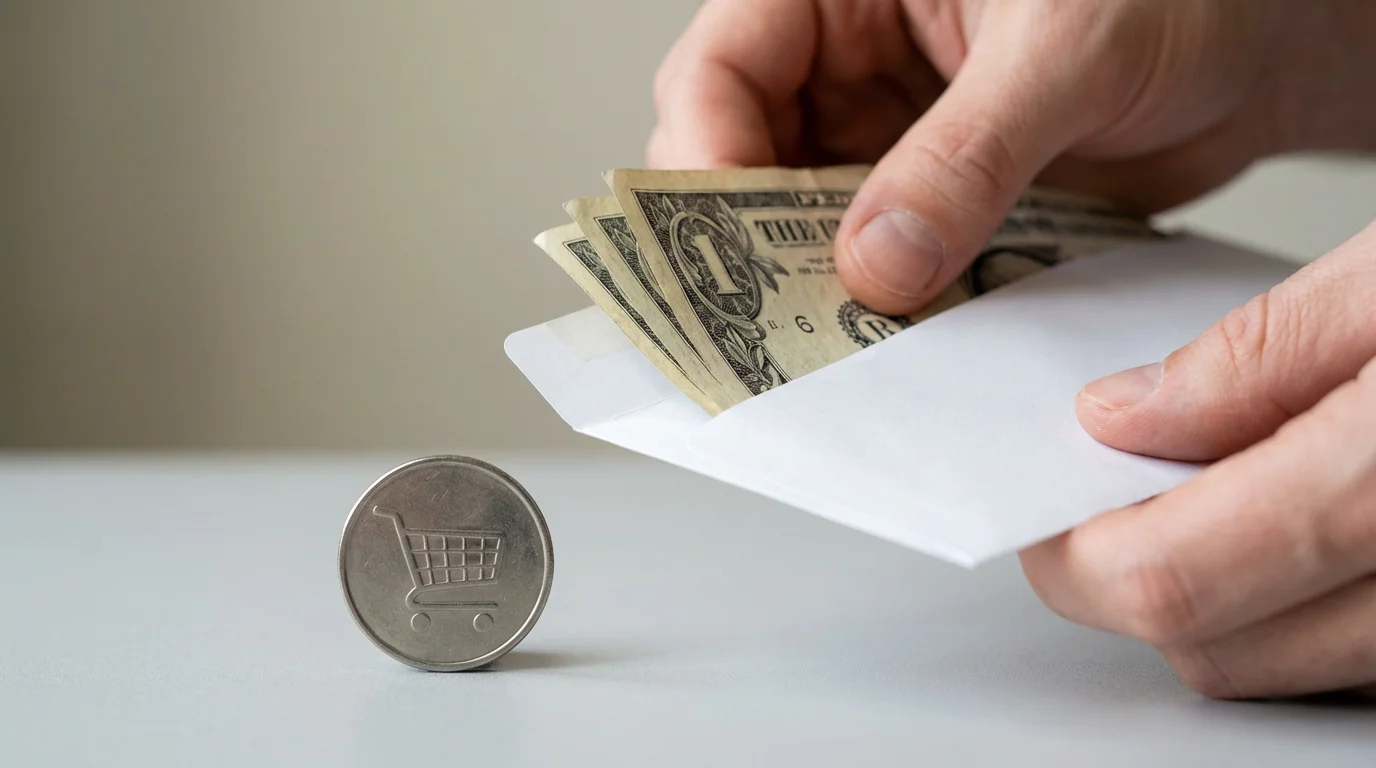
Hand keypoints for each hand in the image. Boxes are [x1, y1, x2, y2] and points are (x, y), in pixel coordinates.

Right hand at [650, 0, 1374, 314]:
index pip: (721, 71)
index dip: (704, 161)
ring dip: (824, 288)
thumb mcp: (1066, 49)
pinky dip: (892, 306)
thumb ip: (967, 155)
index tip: (720, 250)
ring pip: (809, 225)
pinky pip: (887, 261)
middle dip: (754, 246)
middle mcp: (852, 60)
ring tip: (844, 343)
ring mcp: (892, 136)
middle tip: (774, 325)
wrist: (1269, 45)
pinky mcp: (940, 199)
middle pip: (748, 161)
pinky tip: (908, 335)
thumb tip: (880, 261)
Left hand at [1020, 222, 1375, 698]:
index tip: (1046, 515)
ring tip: (1202, 489)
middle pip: (1218, 645)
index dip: (1080, 559)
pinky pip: (1360, 651)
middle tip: (1111, 493)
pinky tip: (1292, 514)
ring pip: (1288, 663)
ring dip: (1215, 594)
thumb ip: (1259, 357)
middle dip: (1136, 578)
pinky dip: (1298, 599)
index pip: (1179, 583)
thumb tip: (1126, 420)